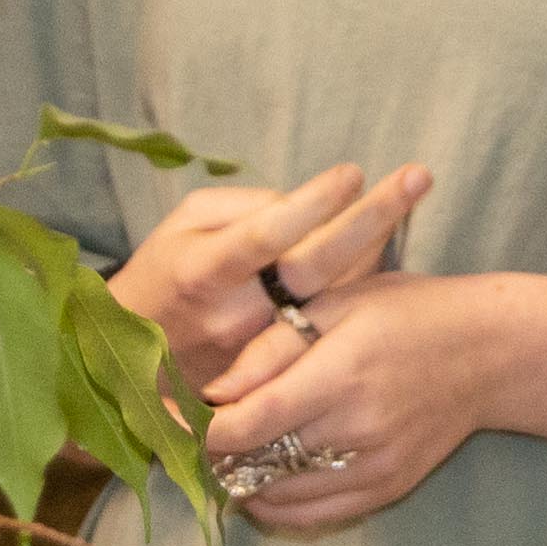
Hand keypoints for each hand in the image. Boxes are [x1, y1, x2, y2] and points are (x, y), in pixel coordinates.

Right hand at [107, 163, 430, 395]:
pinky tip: (388, 244)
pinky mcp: (278, 374)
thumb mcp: (182, 227)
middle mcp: (237, 314)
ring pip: (332, 296)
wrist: (128, 368)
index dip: (312, 204)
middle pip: (315, 266)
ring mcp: (261, 350)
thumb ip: (241, 209)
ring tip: (413, 190)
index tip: (353, 172)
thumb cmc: (163, 276)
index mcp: (205, 271)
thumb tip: (300, 206)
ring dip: (378, 245)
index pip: (266, 235)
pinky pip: (329, 322)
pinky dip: (359, 281)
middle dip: (371, 217)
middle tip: (418, 174)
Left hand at [197, 267, 516, 531]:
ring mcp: (374, 467)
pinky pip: (315, 515)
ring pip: (281, 498)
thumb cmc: (404, 314)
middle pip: (259, 464)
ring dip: (244, 483)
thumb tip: (215, 393)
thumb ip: (271, 347)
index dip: (204, 430)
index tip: (182, 418)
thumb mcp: (335, 304)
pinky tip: (267, 479)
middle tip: (201, 435)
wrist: (488, 353)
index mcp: (339, 373)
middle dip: (218, 455)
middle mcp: (357, 429)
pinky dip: (280, 504)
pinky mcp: (387, 489)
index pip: (250, 423)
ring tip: (232, 454)